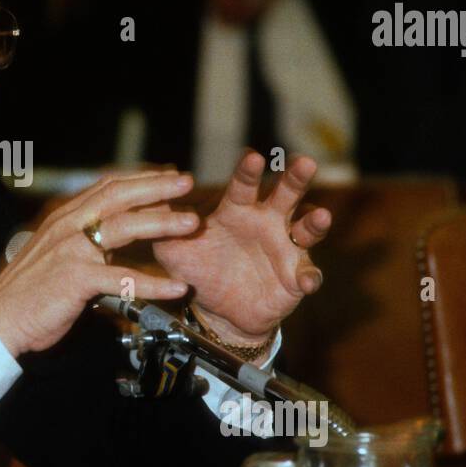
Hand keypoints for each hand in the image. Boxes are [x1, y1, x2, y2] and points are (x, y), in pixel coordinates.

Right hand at [0, 171, 197, 356]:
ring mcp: (72, 250)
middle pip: (119, 196)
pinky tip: (175, 287)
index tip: (168, 175)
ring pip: (124, 227)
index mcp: (65, 218)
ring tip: (192, 223)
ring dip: (162, 222)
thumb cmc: (27, 292)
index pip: (107, 186)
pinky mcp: (76, 278)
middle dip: (157, 186)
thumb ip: (83, 243)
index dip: (140, 178)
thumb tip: (112, 241)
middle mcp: (68, 226)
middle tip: (188, 182)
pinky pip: (122, 278)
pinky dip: (153, 283)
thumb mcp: (55, 255)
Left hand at [153, 151, 330, 343]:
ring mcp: (285, 249)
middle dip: (294, 179)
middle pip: (285, 196)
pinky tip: (307, 280)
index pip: (243, 186)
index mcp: (237, 211)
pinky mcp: (295, 277)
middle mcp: (266, 223)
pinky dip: (309, 276)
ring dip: (314, 223)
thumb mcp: (172, 248)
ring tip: (320, 216)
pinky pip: (308, 275)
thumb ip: (161, 222)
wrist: (217, 311)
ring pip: (305, 230)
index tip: (251, 156)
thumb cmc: (199, 270)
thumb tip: (145, 195)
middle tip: (303, 163)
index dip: (247, 172)